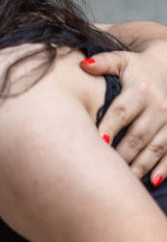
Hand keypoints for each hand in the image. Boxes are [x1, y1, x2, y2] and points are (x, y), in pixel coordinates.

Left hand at [80, 41, 166, 186]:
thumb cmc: (137, 67)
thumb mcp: (122, 60)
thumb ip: (104, 62)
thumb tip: (83, 64)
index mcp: (140, 90)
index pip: (121, 111)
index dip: (110, 126)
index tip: (98, 141)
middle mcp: (158, 107)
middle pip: (138, 134)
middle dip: (122, 152)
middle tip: (105, 168)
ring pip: (154, 147)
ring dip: (140, 165)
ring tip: (123, 179)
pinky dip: (164, 169)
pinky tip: (151, 182)